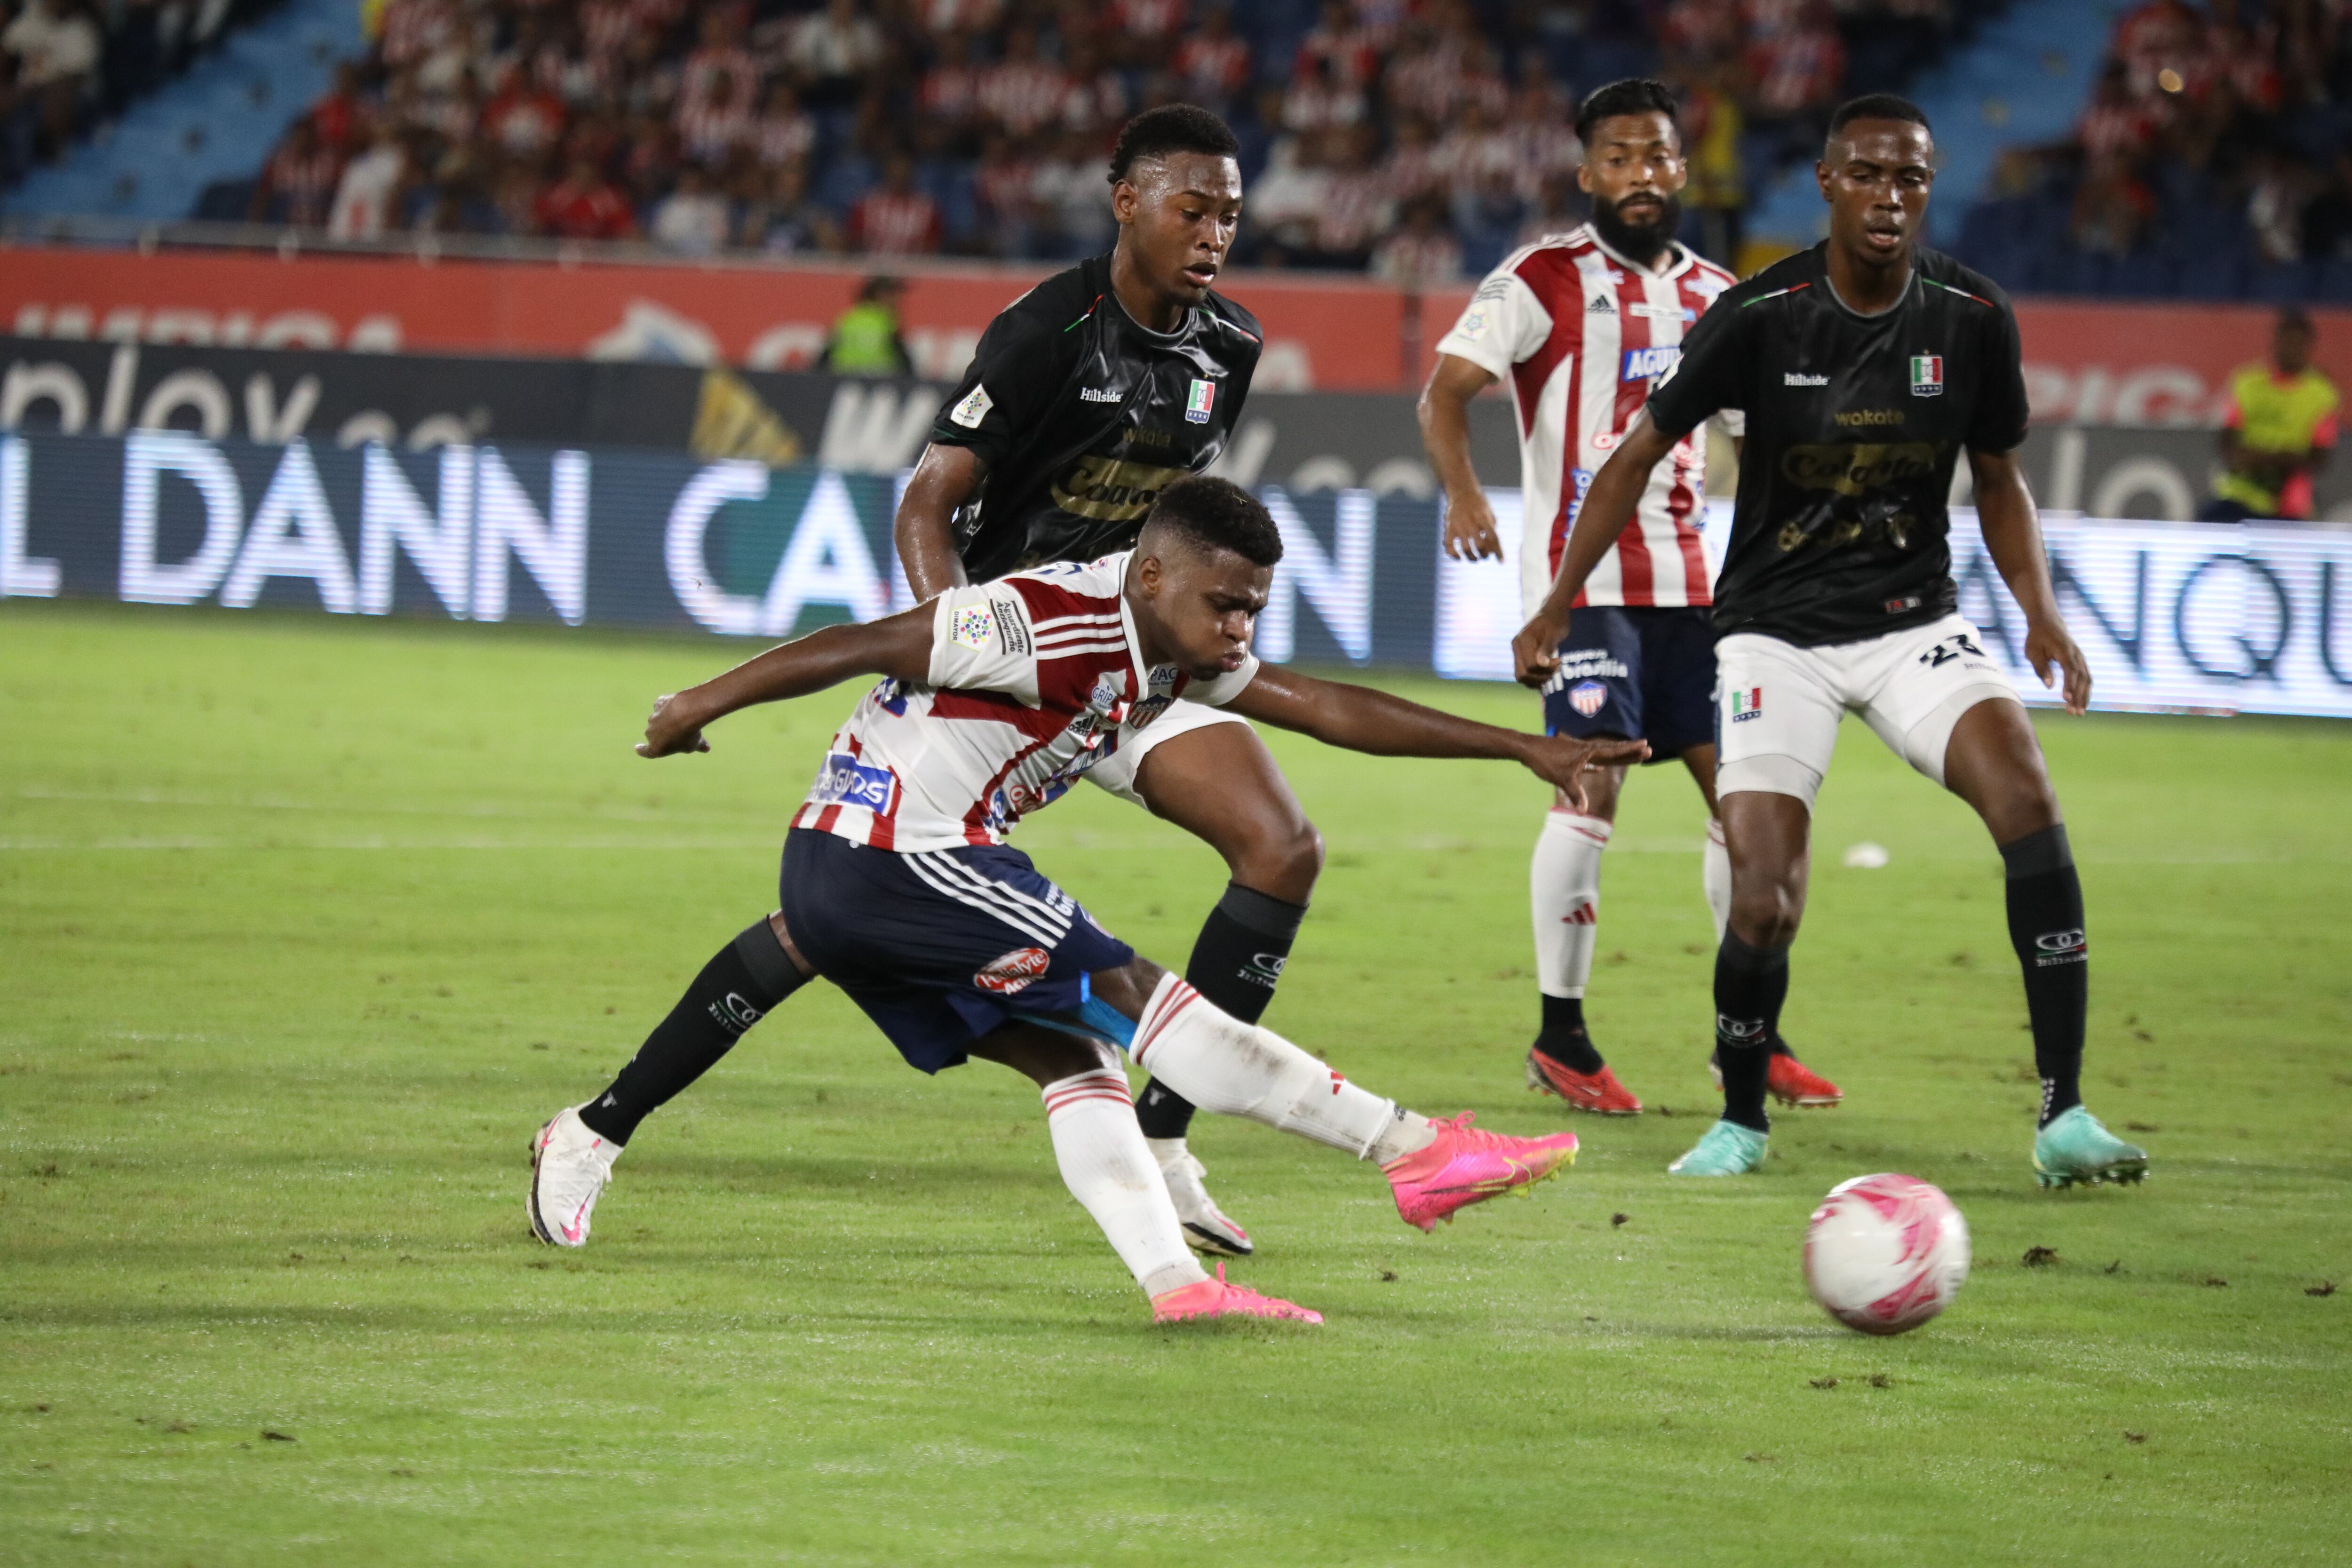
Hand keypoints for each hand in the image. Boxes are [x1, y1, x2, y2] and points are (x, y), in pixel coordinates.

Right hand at [636, 692, 712, 756]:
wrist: (686, 712)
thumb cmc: (689, 733)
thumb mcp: (695, 744)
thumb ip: (699, 746)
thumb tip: (706, 748)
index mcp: (655, 748)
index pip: (646, 751)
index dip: (642, 750)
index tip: (637, 748)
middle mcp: (650, 733)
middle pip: (655, 734)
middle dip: (664, 733)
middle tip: (680, 732)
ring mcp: (653, 717)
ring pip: (658, 719)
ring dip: (667, 719)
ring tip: (684, 718)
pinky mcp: (658, 704)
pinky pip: (661, 705)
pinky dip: (667, 706)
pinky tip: (677, 705)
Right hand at [1441, 488, 1502, 560]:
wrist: (1461, 491)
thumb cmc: (1478, 504)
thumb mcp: (1488, 512)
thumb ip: (1492, 528)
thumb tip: (1494, 549)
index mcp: (1483, 517)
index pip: (1493, 538)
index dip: (1498, 551)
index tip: (1501, 562)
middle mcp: (1471, 522)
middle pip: (1480, 545)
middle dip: (1484, 554)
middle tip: (1485, 556)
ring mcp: (1459, 525)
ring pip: (1466, 548)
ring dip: (1471, 557)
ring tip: (1474, 559)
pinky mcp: (1448, 528)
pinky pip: (1449, 546)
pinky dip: (1454, 555)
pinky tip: (1459, 558)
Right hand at [1511, 604, 1571, 688]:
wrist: (1552, 612)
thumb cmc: (1556, 621)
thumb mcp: (1554, 633)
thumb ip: (1546, 648)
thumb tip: (1541, 664)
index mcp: (1523, 640)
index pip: (1530, 666)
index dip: (1546, 669)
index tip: (1559, 661)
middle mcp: (1517, 646)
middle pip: (1523, 674)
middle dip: (1541, 676)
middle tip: (1556, 669)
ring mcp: (1517, 651)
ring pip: (1522, 676)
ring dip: (1537, 679)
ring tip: (1552, 672)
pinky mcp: (1521, 656)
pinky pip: (1523, 673)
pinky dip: (1534, 678)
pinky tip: (1546, 675)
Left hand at [1521, 734, 1649, 809]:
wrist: (1527, 749)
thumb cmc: (1545, 762)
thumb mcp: (1562, 779)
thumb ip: (1575, 795)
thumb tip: (1583, 813)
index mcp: (1588, 752)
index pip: (1614, 752)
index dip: (1631, 751)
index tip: (1646, 746)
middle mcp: (1586, 749)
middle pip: (1613, 752)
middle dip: (1630, 752)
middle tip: (1648, 749)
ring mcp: (1578, 752)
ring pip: (1602, 755)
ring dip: (1616, 757)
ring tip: (1631, 757)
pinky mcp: (1570, 756)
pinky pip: (1588, 761)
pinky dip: (1595, 765)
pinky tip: (1599, 769)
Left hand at [2023, 620, 2090, 715]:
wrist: (2048, 622)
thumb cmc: (2037, 638)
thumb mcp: (2033, 651)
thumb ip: (2041, 668)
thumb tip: (2049, 686)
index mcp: (2065, 652)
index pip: (2070, 671)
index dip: (2069, 686)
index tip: (2066, 700)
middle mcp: (2077, 655)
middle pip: (2082, 678)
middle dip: (2079, 696)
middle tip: (2074, 713)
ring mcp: (2081, 658)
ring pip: (2087, 680)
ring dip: (2084, 696)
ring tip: (2078, 713)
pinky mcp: (2080, 661)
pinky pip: (2086, 678)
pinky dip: (2085, 691)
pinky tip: (2081, 703)